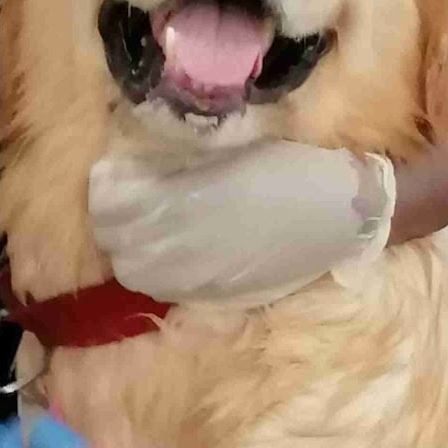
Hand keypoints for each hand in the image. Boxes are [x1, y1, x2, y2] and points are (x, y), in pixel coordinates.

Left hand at [88, 140, 395, 307]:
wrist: (339, 215)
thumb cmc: (289, 170)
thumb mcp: (227, 152)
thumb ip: (177, 164)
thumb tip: (139, 168)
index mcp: (179, 201)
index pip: (108, 204)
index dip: (107, 188)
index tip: (118, 173)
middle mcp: (178, 246)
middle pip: (114, 242)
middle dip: (114, 220)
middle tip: (129, 200)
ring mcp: (193, 278)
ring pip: (133, 271)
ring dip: (131, 249)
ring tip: (147, 228)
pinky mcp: (212, 295)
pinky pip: (162, 288)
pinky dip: (156, 270)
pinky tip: (172, 252)